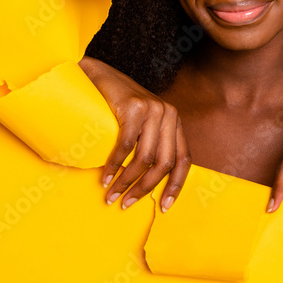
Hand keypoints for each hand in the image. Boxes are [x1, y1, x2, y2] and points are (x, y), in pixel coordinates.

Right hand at [78, 55, 190, 212]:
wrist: (97, 74)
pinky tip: (106, 177)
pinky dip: (114, 165)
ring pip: (145, 157)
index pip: (184, 159)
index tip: (164, 207)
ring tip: (112, 194)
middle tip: (127, 203)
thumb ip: (150, 144)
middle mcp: (169, 114)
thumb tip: (147, 181)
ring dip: (127, 181)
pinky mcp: (134, 107)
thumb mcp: (142, 124)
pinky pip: (126, 145)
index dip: (176, 186)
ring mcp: (153, 108)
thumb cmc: (117, 105)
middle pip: (164, 163)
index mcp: (175, 122)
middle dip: (145, 188)